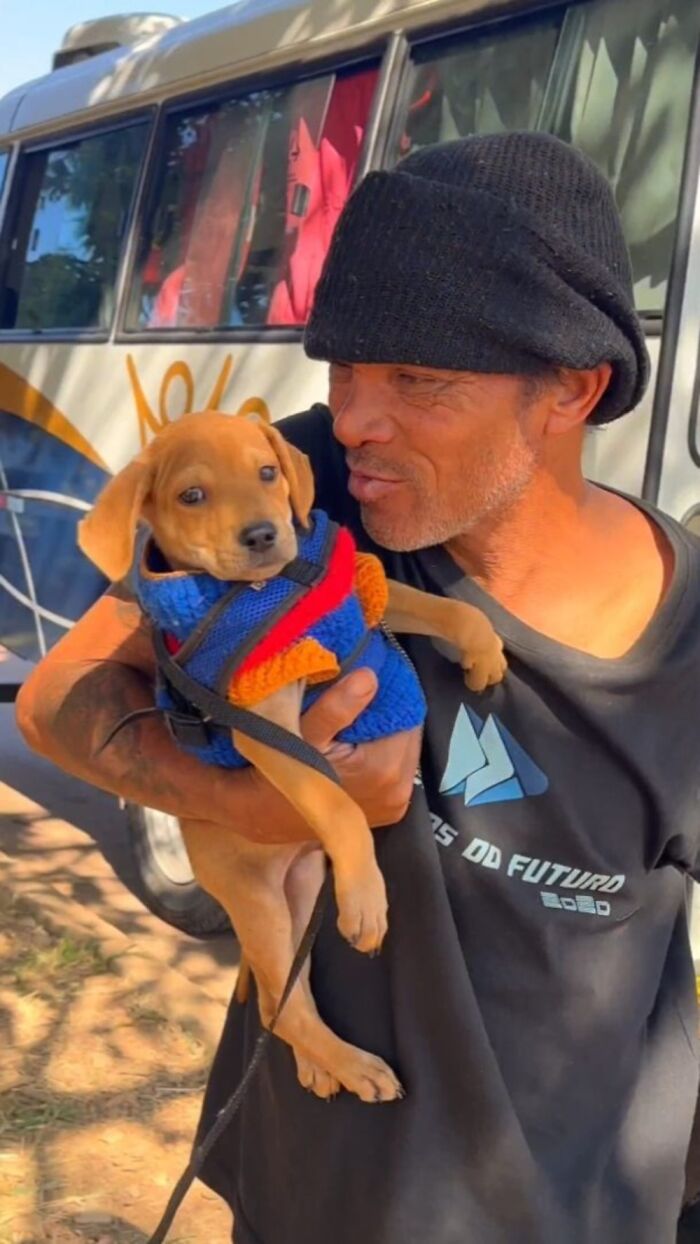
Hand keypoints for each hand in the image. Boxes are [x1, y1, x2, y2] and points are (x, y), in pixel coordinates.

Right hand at [236, 669, 421, 842]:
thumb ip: (335, 708)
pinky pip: (397, 767)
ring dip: (385, 732)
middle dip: (387, 713)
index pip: (406, 714)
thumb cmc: (279, 773)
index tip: (364, 679)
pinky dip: (382, 752)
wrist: (263, 817)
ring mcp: (396, 804)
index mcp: (383, 769)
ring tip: (355, 722)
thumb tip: (370, 677)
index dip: (387, 694)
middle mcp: (397, 791)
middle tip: (357, 697)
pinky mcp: (391, 810)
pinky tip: (357, 745)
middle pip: (408, 731)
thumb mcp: (299, 736)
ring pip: (403, 748)